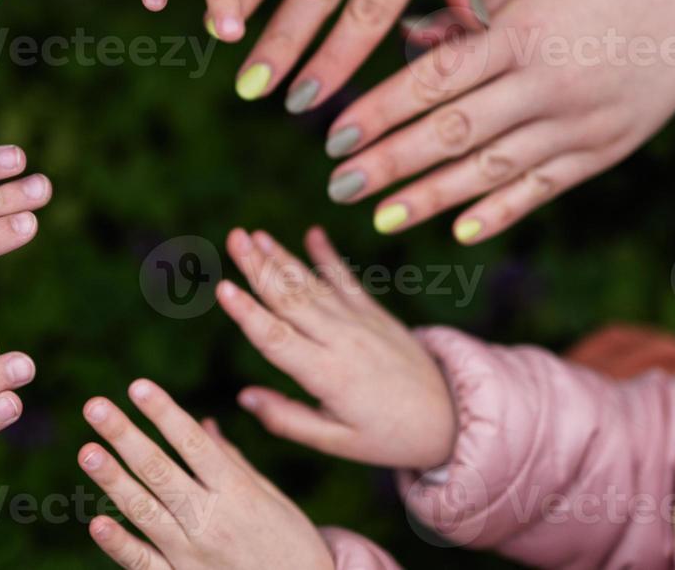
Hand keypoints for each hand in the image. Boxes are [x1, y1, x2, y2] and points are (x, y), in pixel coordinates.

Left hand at [77, 379, 333, 569]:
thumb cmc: (292, 546)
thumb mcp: (273, 499)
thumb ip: (233, 462)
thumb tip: (204, 424)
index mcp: (238, 491)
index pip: (193, 443)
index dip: (164, 412)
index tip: (137, 386)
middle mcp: (212, 520)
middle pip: (160, 470)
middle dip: (125, 435)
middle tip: (95, 407)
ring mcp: (193, 554)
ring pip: (145, 511)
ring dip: (113, 480)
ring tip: (88, 451)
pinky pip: (143, 563)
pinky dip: (119, 545)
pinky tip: (97, 523)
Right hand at [215, 228, 454, 470]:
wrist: (451, 416)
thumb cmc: (388, 437)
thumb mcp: (338, 442)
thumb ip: (289, 419)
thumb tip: (244, 396)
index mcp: (329, 376)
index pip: (278, 340)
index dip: (248, 314)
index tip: (223, 288)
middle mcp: (342, 341)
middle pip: (291, 300)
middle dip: (258, 267)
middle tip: (233, 237)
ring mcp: (361, 322)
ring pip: (312, 284)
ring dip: (281, 257)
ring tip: (253, 234)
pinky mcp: (376, 314)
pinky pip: (347, 280)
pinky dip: (328, 256)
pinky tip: (312, 233)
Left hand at [324, 0, 674, 242]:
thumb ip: (470, 16)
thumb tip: (406, 45)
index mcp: (522, 33)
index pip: (434, 80)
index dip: (379, 111)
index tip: (333, 135)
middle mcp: (548, 83)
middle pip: (453, 132)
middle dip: (390, 163)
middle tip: (339, 186)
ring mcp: (579, 123)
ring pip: (492, 171)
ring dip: (431, 198)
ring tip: (382, 218)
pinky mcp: (604, 151)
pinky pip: (543, 188)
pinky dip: (500, 212)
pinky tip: (459, 231)